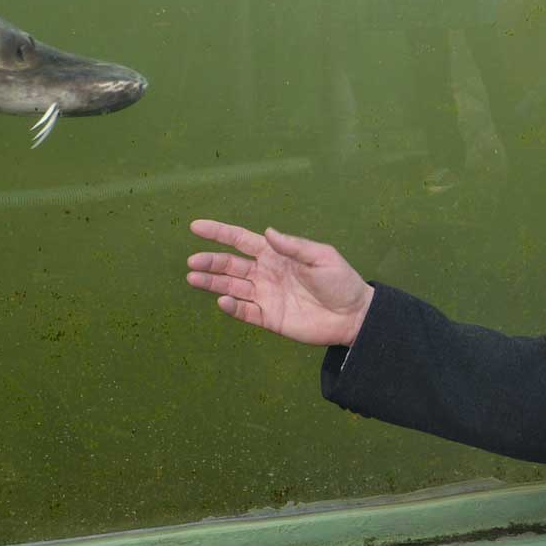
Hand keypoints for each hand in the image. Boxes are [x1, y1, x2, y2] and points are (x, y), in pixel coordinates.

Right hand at [186, 219, 374, 346]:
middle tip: (192, 262)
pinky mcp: (270, 318)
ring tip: (193, 278)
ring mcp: (266, 296)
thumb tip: (267, 232)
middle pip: (230, 265)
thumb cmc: (341, 281)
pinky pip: (246, 312)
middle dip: (210, 262)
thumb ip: (293, 246)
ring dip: (212, 283)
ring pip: (232, 287)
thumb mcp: (321, 257)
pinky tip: (222, 300)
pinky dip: (233, 307)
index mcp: (275, 254)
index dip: (219, 233)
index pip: (240, 241)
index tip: (196, 227)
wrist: (353, 315)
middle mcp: (265, 273)